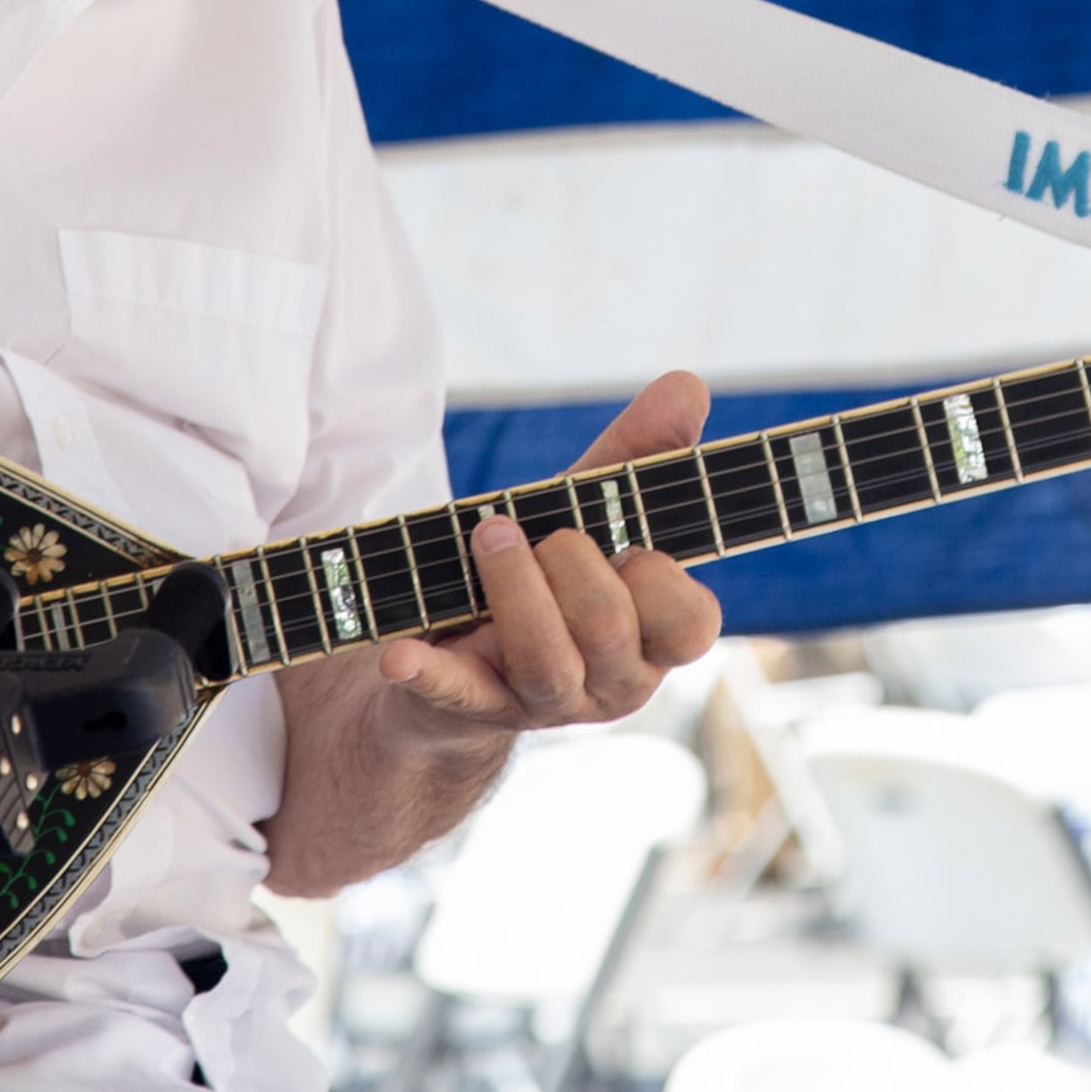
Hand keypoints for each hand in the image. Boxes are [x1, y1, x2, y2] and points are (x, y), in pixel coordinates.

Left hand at [370, 371, 725, 739]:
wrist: (464, 650)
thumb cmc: (550, 573)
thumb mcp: (590, 511)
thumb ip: (640, 454)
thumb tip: (688, 383)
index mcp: (654, 639)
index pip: (691, 623)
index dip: (658, 577)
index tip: (629, 547)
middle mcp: (611, 683)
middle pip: (608, 627)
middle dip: (569, 559)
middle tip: (536, 531)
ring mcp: (542, 703)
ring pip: (546, 660)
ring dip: (512, 584)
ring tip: (487, 535)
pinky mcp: (471, 707)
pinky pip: (454, 696)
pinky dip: (426, 672)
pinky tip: (398, 655)